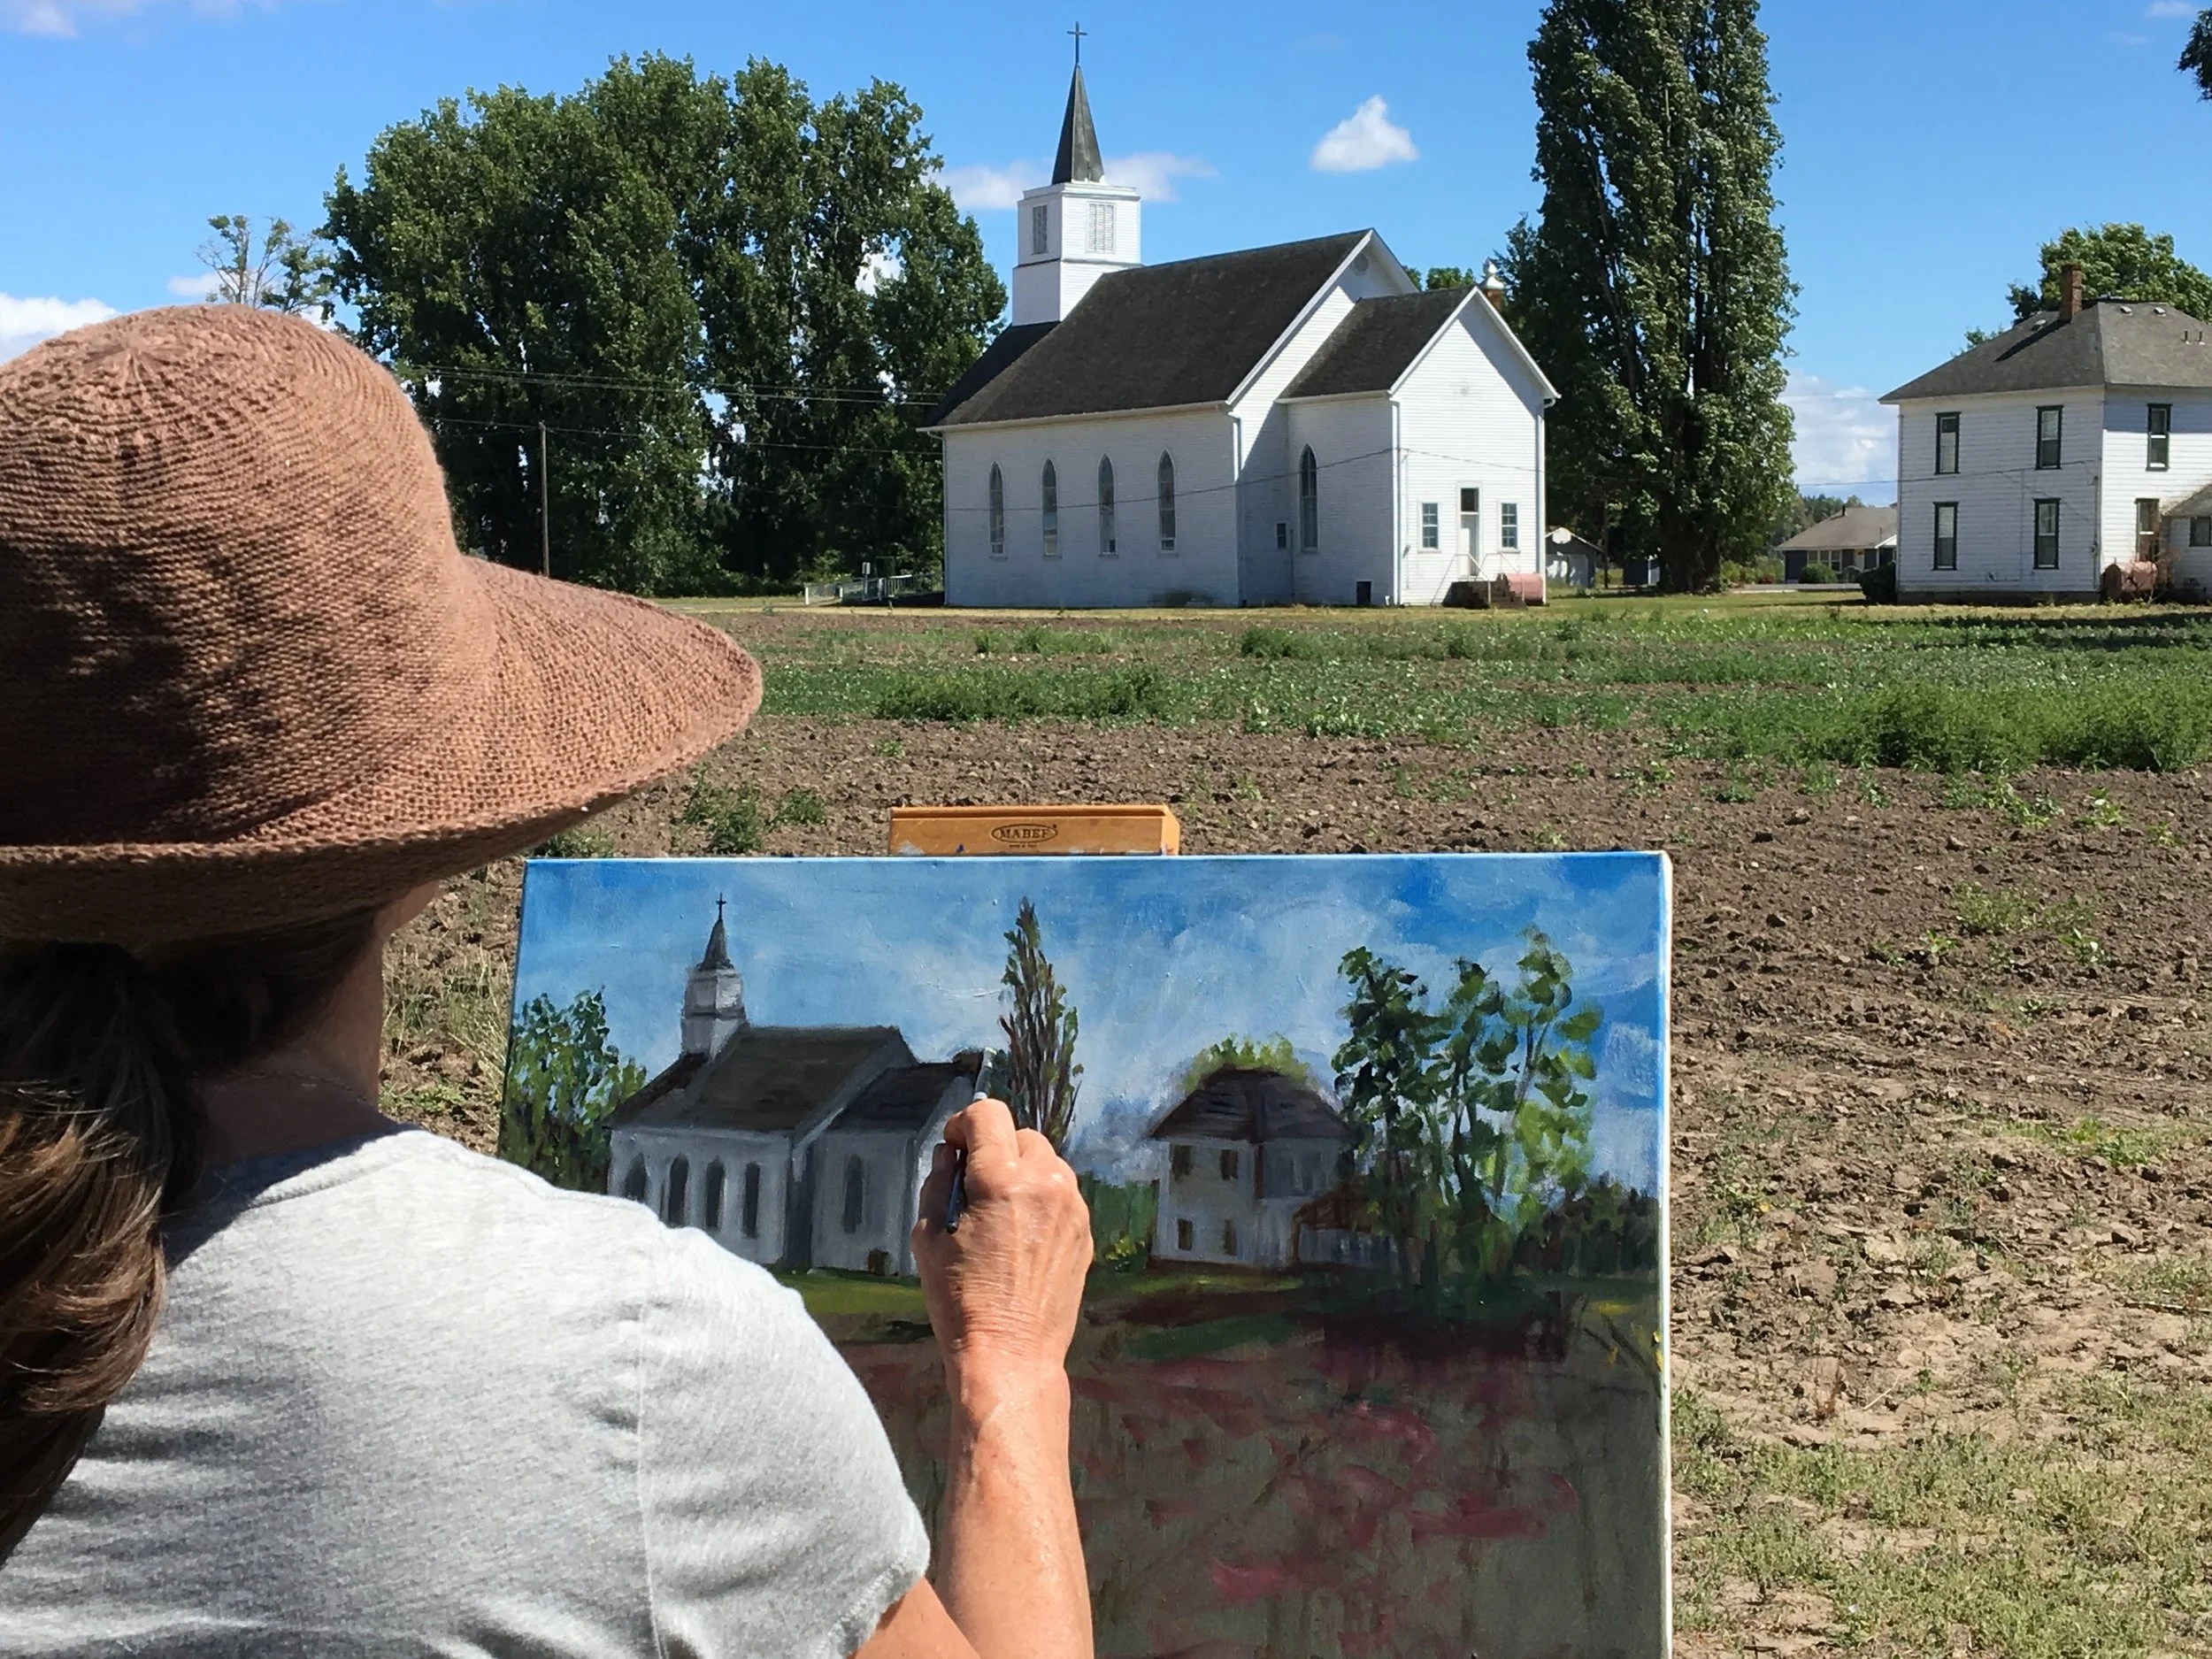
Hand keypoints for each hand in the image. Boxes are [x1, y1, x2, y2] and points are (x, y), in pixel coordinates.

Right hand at [912, 1099, 1091, 1406]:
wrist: (1010, 1354)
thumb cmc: (960, 1301)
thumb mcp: (927, 1237)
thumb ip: (937, 1182)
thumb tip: (949, 1154)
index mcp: (1001, 1180)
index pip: (988, 1114)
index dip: (963, 1124)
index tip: (953, 1147)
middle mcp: (1045, 1184)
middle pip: (1021, 1135)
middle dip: (995, 1149)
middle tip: (974, 1185)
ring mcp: (1072, 1207)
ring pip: (1048, 1163)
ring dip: (1023, 1172)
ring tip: (1000, 1212)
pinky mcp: (1085, 1231)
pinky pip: (1063, 1195)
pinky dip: (1042, 1200)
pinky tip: (1022, 1236)